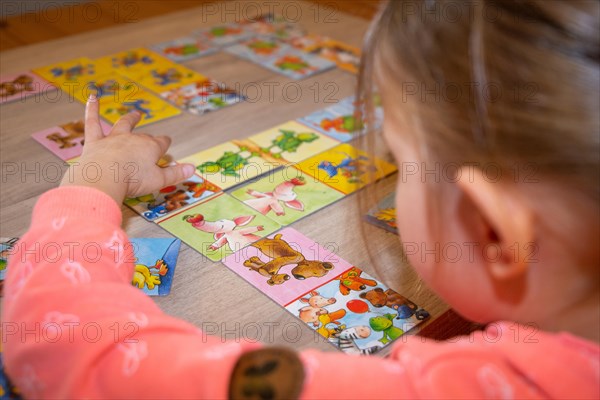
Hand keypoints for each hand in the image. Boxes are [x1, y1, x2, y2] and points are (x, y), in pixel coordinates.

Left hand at [61, 95, 194, 203]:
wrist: (103, 178)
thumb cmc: (133, 181)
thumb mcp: (159, 180)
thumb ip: (176, 174)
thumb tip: (193, 169)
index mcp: (151, 148)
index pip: (162, 143)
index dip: (165, 144)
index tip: (167, 145)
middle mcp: (133, 139)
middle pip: (144, 136)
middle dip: (148, 138)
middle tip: (151, 137)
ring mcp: (114, 138)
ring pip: (123, 124)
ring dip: (130, 119)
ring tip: (135, 114)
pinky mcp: (95, 141)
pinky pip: (93, 122)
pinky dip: (92, 109)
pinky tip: (92, 96)